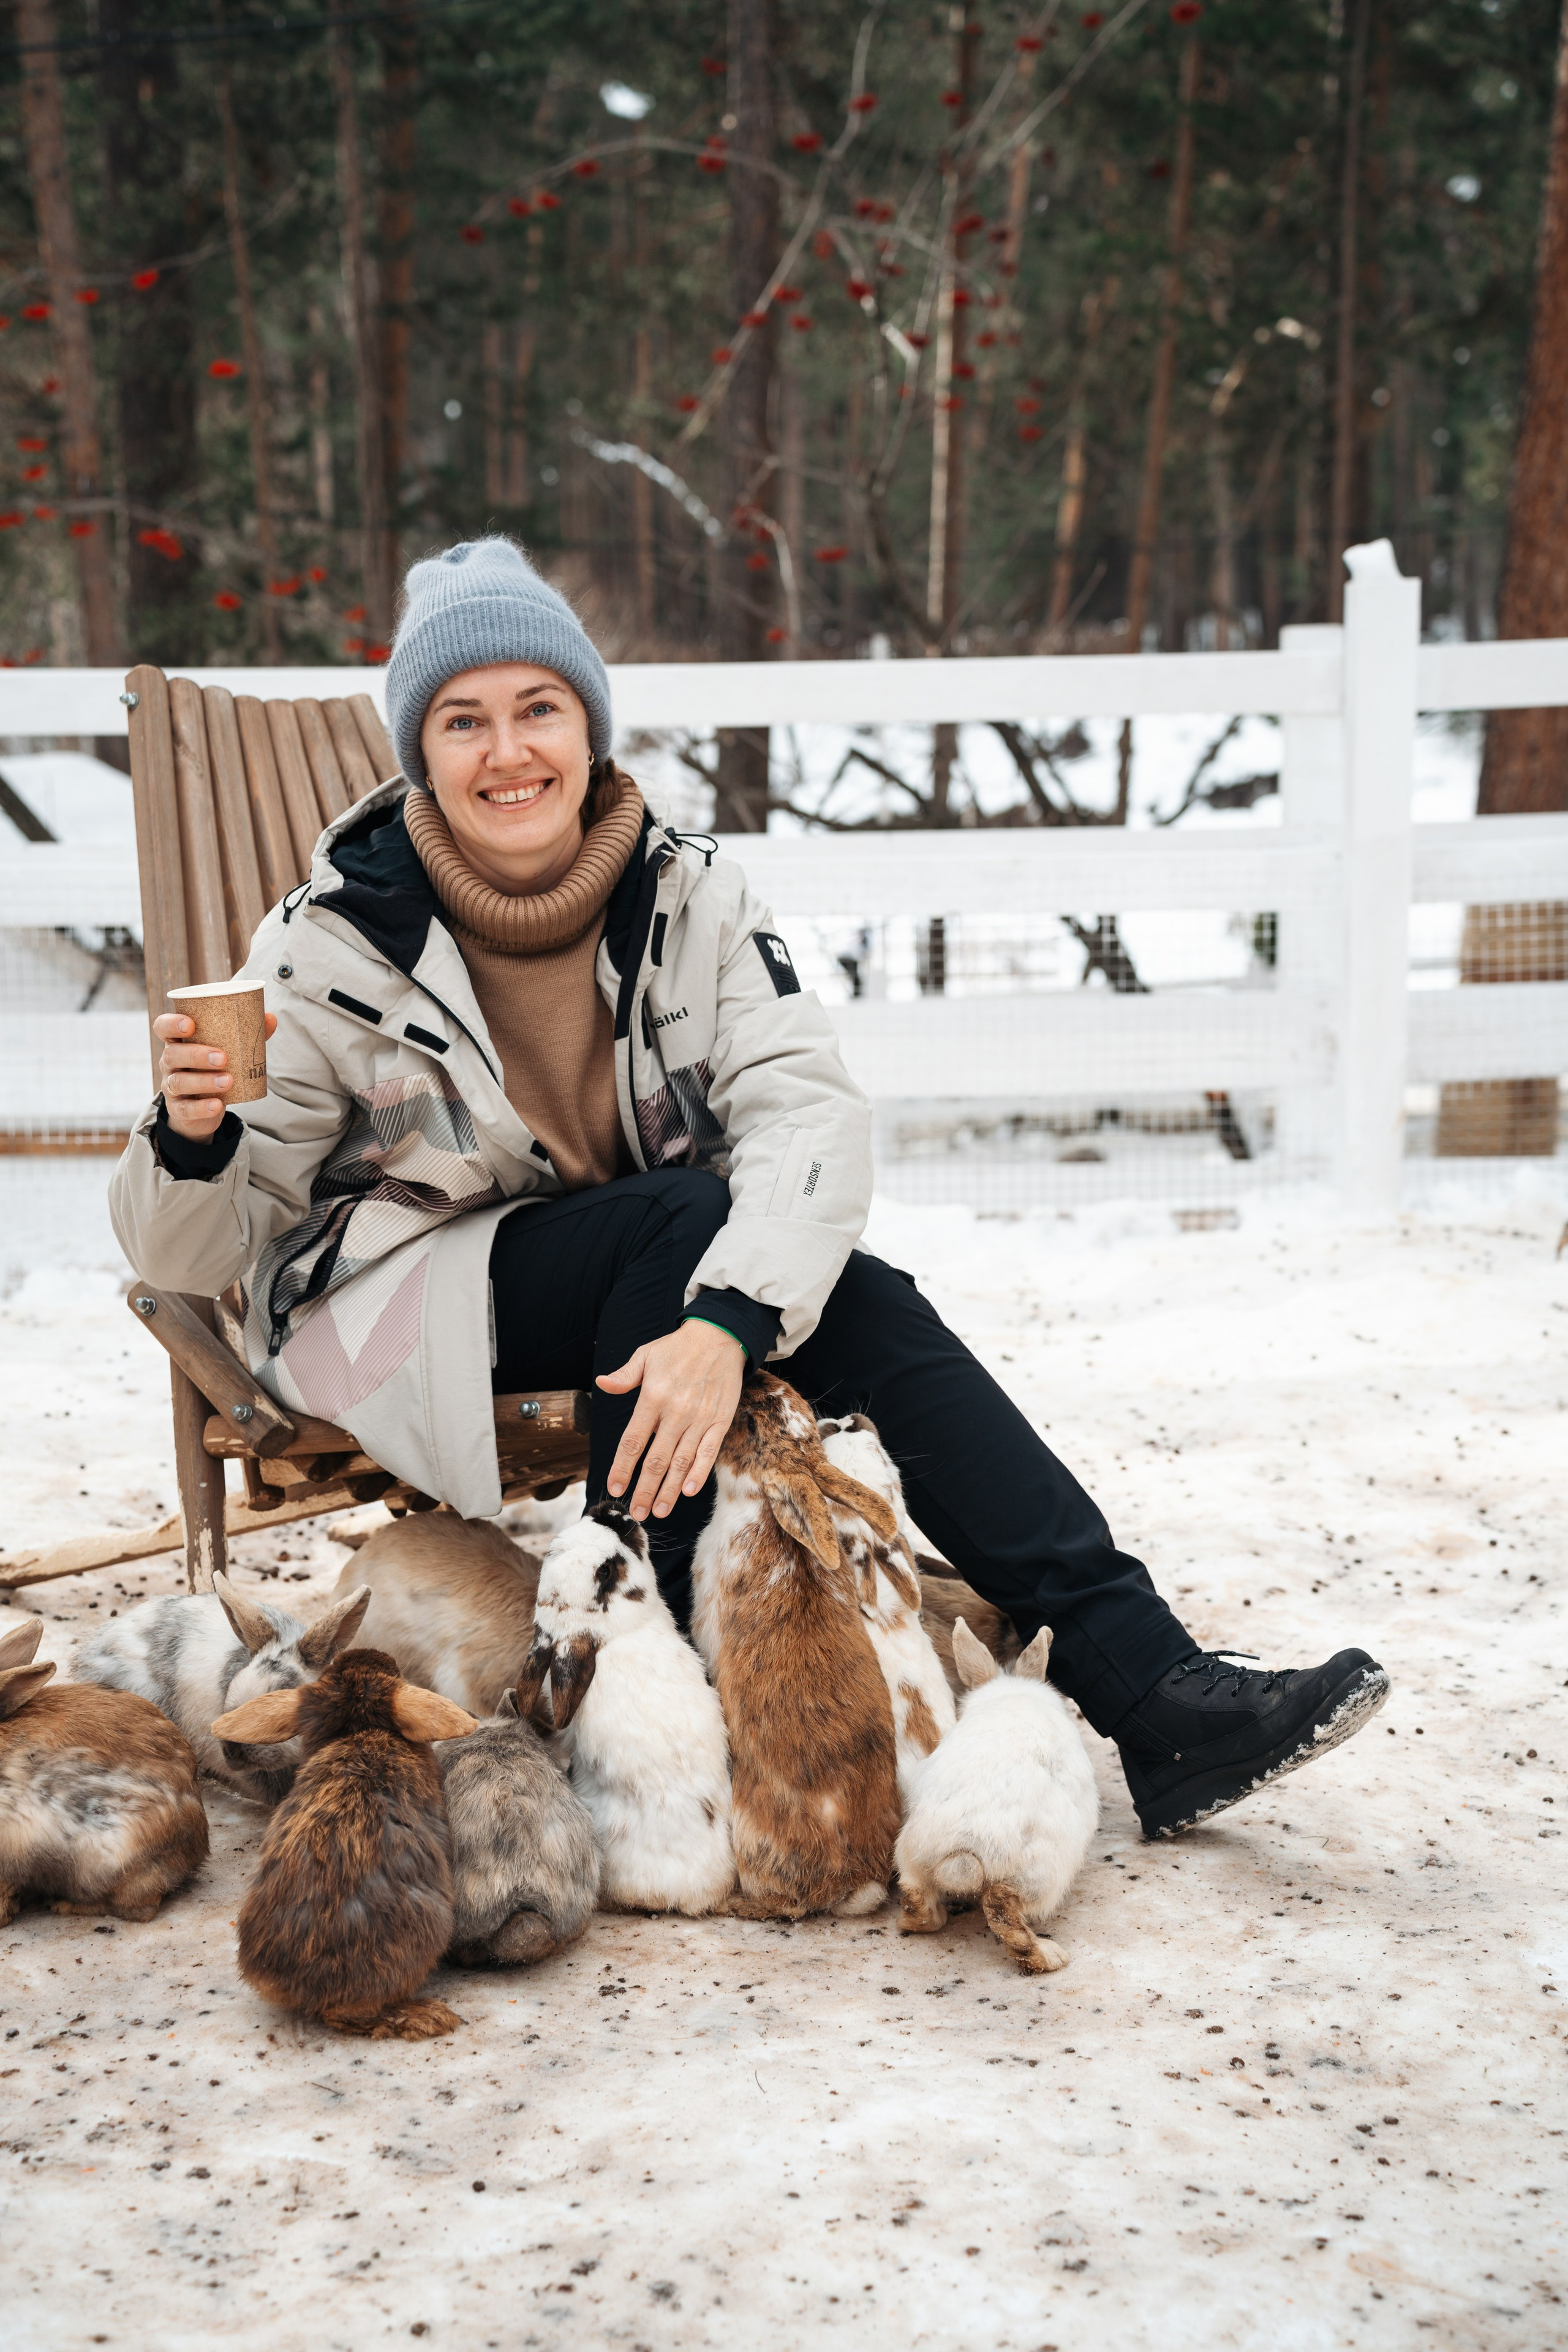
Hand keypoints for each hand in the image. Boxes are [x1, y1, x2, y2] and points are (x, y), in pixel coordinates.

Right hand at [154, 1009, 277, 1142]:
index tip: (191, 1024)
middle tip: (223, 1058)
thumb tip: (271, 1019)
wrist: (204, 1108)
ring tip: (228, 1081)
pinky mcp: (178, 1109)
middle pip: (173, 1054)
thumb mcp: (226, 1051)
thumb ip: (246, 1035)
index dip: (171, 1024)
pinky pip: (186, 1109)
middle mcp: (170, 1063)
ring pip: (179, 1082)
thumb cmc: (214, 1069)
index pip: (163, 1027)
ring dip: (204, 1081)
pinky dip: (202, 1108)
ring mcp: (171, 1087)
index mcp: (179, 1042)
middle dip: (196, 1055)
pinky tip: (217, 1105)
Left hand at [597, 1319, 744, 1520]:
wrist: (720, 1335)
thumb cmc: (678, 1347)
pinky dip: (698, 1473)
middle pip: (656, 1460)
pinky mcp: (720, 1421)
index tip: (615, 1488)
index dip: (622, 1468)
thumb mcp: (646, 1355)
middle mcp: (675, 1411)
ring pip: (681, 1462)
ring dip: (669, 1490)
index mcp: (652, 1397)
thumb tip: (602, 1384)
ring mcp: (700, 1418)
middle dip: (645, 1490)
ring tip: (659, 1511)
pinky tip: (687, 1491)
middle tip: (638, 1512)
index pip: (633, 1441)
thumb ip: (624, 1376)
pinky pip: (708, 1452)